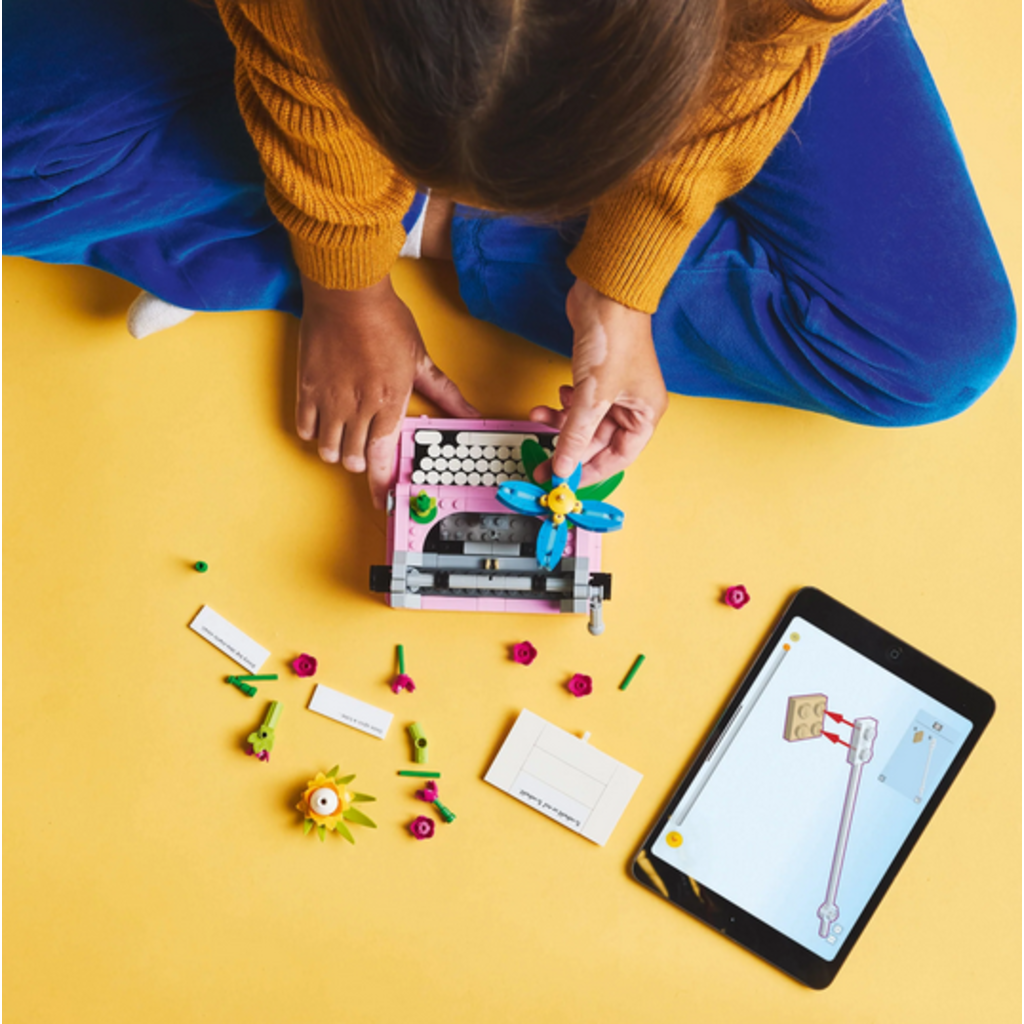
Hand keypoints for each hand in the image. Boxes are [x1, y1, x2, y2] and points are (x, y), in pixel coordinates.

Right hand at [296, 273, 476, 507]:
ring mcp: (330, 401)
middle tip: (367, 451)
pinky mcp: (307, 389)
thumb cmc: (385, 320)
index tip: (383, 502)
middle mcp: (359, 409)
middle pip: (354, 459)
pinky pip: (305, 429)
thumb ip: (444, 393)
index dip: (381, 487)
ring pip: (328, 450)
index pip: (383, 460)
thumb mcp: (421, 358)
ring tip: (346, 436)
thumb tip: (471, 414)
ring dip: (338, 451)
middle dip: (362, 462)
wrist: (347, 293)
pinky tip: (325, 422)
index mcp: (390, 404)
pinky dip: (314, 433)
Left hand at [531, 278, 667, 483]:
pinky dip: (562, 405)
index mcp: (645, 414)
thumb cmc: (615, 338)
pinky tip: (552, 400)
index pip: (620, 458)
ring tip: (539, 421)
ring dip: (560, 424)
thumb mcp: (593, 396)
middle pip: (598, 442)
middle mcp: (632, 405)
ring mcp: (613, 391)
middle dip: (569, 450)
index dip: (593, 472)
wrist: (604, 293)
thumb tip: (563, 467)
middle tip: (543, 462)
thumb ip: (575, 435)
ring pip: (583, 423)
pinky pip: (576, 404)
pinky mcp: (595, 377)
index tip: (567, 482)